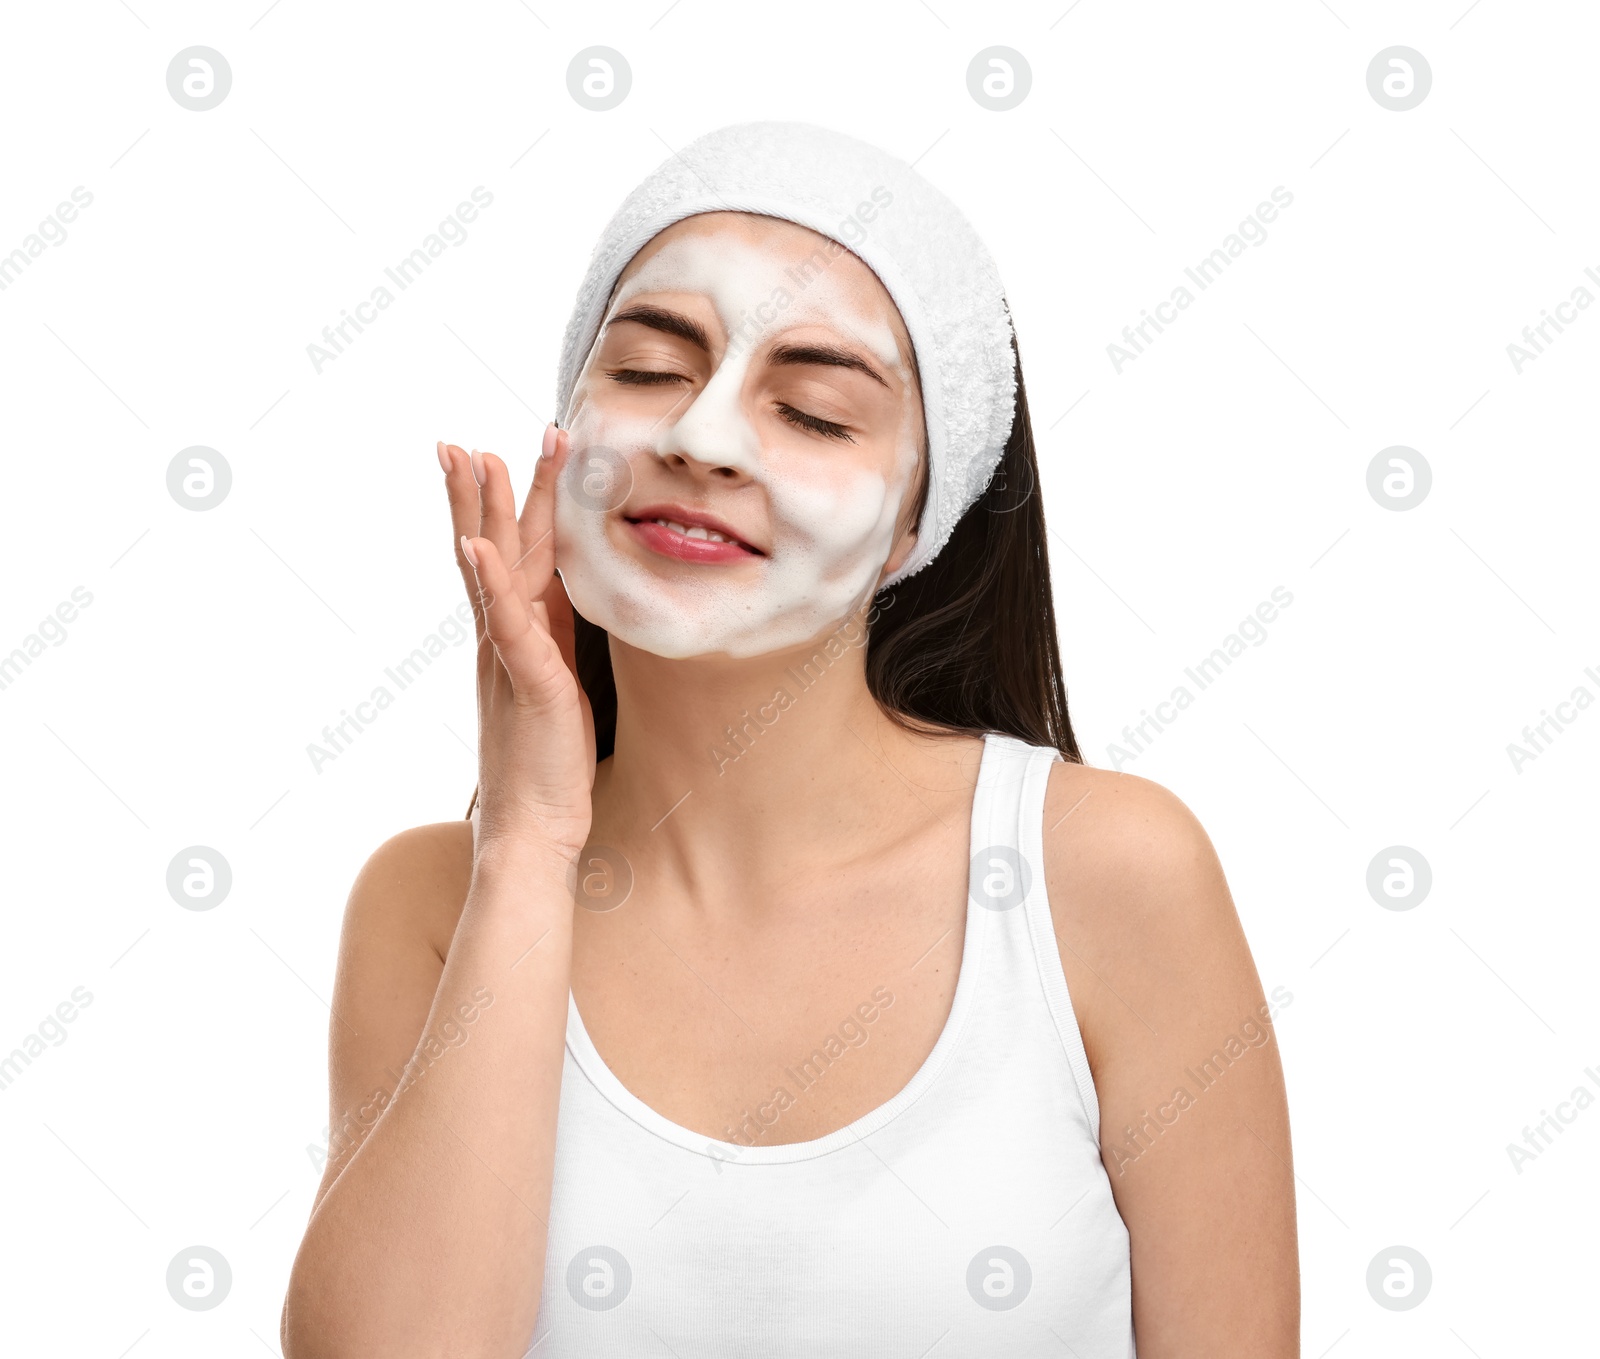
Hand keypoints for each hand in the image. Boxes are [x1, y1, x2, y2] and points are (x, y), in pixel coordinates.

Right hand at [441, 428, 594, 860]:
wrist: (534, 832)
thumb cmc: (548, 765)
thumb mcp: (557, 685)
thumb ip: (551, 642)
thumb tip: (559, 604)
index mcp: (515, 639)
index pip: (507, 559)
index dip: (503, 508)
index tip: (492, 455)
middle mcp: (502, 641)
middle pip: (489, 551)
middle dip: (480, 492)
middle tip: (459, 440)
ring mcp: (508, 658)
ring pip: (496, 571)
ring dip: (485, 512)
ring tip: (472, 458)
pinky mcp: (528, 682)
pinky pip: (508, 624)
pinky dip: (494, 581)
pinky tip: (480, 544)